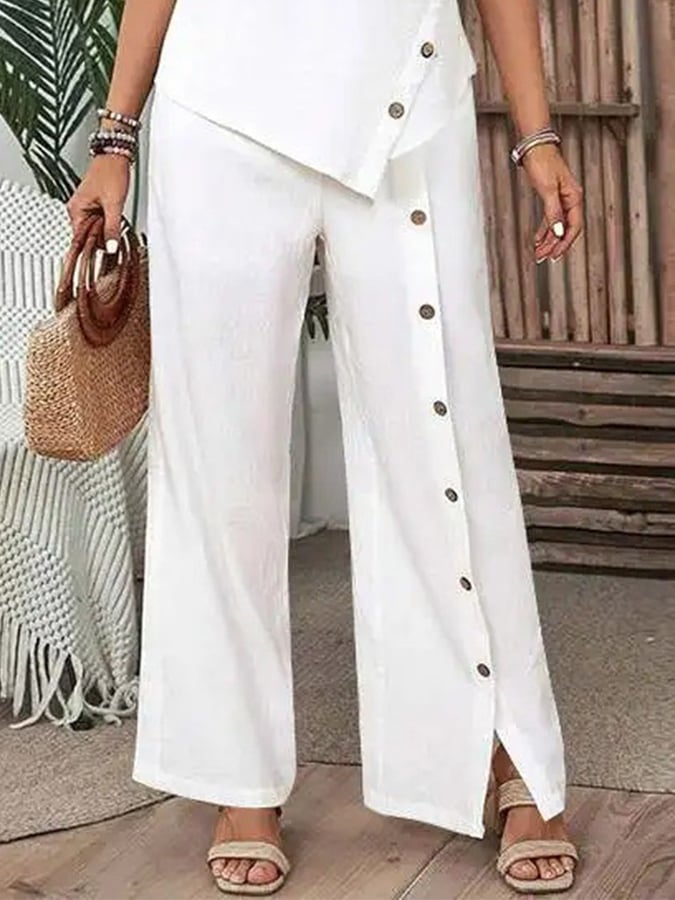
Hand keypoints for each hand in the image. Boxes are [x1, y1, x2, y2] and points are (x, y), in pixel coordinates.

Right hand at [66, 153, 130, 253]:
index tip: (107, 250)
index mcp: (76, 210)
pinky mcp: (94, 206)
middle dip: (103, 237)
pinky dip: (109, 223)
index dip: (95, 246)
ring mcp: (86, 209)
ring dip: (107, 230)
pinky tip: (115, 217)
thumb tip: (110, 247)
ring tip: (115, 217)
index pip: (81, 240)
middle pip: (89, 237)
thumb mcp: (114, 204)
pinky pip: (100, 222)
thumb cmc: (110, 172)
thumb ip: (112, 228)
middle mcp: (77, 210)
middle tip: (115, 228)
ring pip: (97, 230)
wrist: (115, 156)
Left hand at [521, 142, 583, 263]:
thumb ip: (553, 213)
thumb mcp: (547, 190)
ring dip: (548, 240)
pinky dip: (544, 230)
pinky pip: (551, 219)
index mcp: (574, 197)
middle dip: (555, 245)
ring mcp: (561, 198)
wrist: (534, 146)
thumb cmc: (542, 162)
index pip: (574, 227)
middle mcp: (570, 199)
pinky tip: (538, 239)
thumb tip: (559, 232)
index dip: (564, 244)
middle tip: (544, 258)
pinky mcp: (552, 196)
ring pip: (557, 226)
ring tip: (539, 253)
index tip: (555, 256)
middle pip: (566, 229)